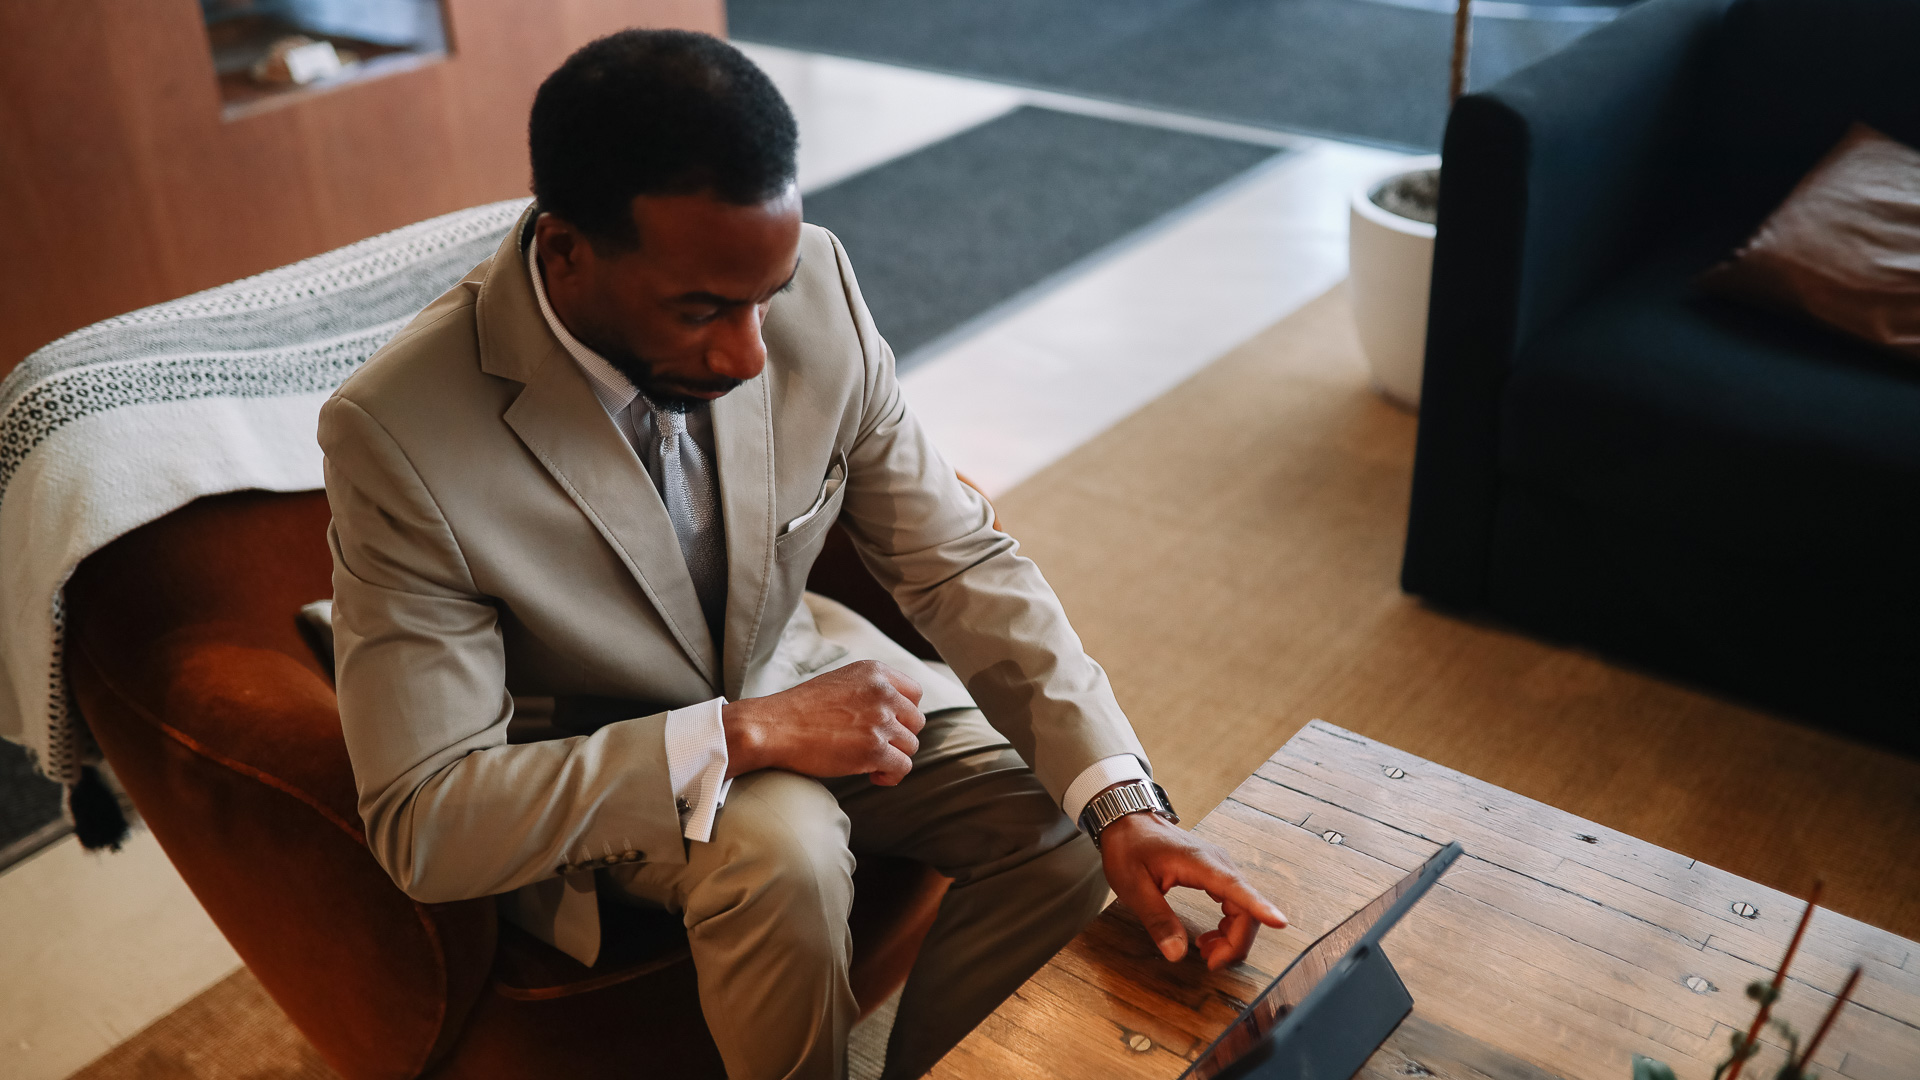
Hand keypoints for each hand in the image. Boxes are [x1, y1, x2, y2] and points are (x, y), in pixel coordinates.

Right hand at [722, 660, 925, 784]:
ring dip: (893, 757)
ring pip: (911, 746)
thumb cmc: (800, 709)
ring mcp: (880, 721)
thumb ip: (870, 690)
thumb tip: (896, 713)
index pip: (914, 693)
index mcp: (875, 672)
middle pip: (916, 722)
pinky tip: (873, 776)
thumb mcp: (840, 681)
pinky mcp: (874, 749)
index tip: (888, 725)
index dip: (904, 714)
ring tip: (871, 762)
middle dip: (899, 737)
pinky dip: (891, 775)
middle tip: (876, 747)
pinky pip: (903, 767)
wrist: (774, 727)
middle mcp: (882, 693)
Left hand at [1099, 808, 1287, 969]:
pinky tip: (1210, 938)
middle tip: (1210, 963)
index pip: (1237, 888)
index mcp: (1199, 863)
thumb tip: (1177, 953)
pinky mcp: (1217, 874)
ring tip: (1206, 952)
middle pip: (1246, 908)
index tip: (1280, 923)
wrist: (1129, 823)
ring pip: (1244, 909)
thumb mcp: (1133, 887)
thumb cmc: (1129, 849)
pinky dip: (1228, 927)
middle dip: (1235, 943)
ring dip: (1232, 938)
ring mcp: (1220, 867)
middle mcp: (1218, 863)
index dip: (1260, 908)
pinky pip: (1236, 904)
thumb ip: (1157, 920)